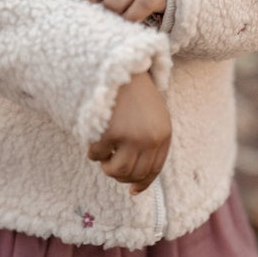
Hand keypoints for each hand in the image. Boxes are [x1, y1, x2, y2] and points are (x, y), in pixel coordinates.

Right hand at [87, 72, 171, 193]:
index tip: (132, 190)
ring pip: (118, 171)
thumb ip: (151, 140)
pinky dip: (94, 153)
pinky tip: (93, 144)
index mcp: (164, 134)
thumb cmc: (134, 90)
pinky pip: (99, 155)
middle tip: (110, 167)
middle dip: (121, 176)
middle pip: (135, 173)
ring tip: (103, 159)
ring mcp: (132, 136)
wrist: (120, 66)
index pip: (154, 170)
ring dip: (107, 168)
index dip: (142, 183)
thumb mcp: (153, 114)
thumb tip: (138, 179)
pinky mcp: (113, 132)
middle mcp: (151, 138)